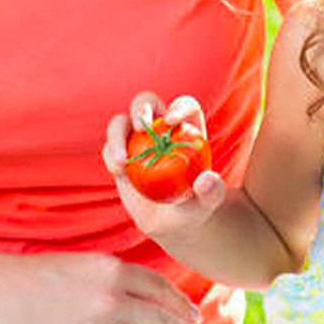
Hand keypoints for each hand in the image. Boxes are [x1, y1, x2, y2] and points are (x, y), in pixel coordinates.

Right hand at [102, 92, 227, 243]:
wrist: (170, 221)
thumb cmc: (193, 207)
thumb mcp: (208, 202)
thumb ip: (213, 192)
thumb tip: (206, 181)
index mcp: (186, 128)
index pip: (184, 106)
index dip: (178, 107)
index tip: (172, 121)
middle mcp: (159, 127)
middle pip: (146, 102)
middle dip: (141, 108)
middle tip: (141, 128)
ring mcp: (136, 140)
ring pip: (120, 122)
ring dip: (117, 135)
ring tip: (122, 163)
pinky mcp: (119, 155)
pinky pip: (110, 148)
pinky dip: (111, 156)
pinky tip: (119, 172)